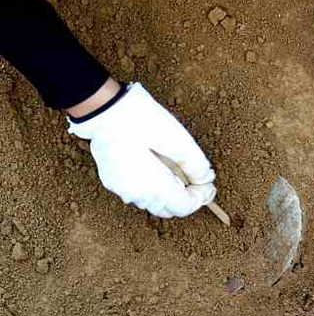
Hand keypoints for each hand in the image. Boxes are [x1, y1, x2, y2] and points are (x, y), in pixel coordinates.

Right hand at [68, 84, 216, 217]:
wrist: (102, 107)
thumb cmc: (139, 119)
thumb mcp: (177, 138)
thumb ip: (196, 163)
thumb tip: (206, 179)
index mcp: (152, 186)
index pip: (184, 207)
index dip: (201, 197)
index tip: (209, 184)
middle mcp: (134, 194)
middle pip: (169, 208)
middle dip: (187, 197)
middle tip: (199, 179)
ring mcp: (120, 188)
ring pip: (154, 202)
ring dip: (170, 193)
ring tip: (178, 171)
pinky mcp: (111, 180)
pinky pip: (139, 192)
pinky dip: (154, 188)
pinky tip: (158, 168)